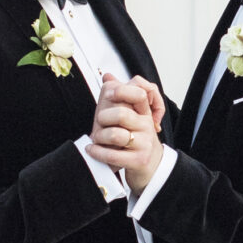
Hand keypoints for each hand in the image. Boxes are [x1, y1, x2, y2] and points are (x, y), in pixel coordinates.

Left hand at [86, 75, 164, 194]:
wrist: (151, 166)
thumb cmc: (135, 139)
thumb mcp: (130, 116)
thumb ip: (119, 96)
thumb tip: (108, 76)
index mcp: (144, 112)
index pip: (139, 92)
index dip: (122, 91)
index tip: (110, 94)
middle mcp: (146, 126)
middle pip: (122, 113)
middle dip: (103, 117)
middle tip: (99, 122)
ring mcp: (144, 144)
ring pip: (116, 135)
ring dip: (99, 136)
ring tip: (96, 138)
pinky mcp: (138, 160)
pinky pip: (112, 155)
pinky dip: (97, 152)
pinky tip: (91, 149)